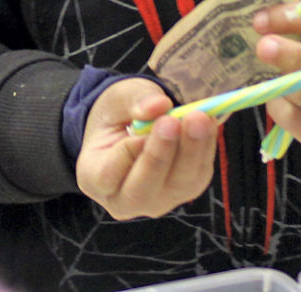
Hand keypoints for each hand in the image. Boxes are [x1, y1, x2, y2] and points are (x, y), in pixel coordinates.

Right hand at [76, 78, 216, 219]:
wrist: (130, 125)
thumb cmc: (117, 115)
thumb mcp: (117, 98)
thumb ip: (135, 100)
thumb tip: (159, 105)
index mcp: (93, 177)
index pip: (107, 174)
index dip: (128, 153)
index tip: (142, 128)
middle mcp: (123, 199)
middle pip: (144, 190)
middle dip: (163, 155)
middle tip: (176, 121)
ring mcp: (156, 201)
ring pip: (177, 187)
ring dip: (192, 152)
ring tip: (199, 119)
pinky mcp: (182, 194)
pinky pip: (197, 178)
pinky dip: (204, 150)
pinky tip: (207, 125)